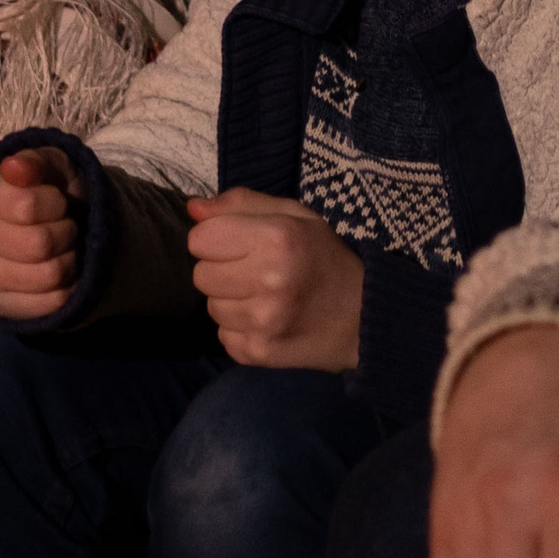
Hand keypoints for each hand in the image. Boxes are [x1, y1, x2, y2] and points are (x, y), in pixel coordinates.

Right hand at [0, 145, 82, 320]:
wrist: (50, 225)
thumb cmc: (49, 188)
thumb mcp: (50, 164)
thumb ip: (34, 161)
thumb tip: (15, 167)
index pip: (25, 206)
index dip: (55, 203)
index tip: (58, 200)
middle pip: (38, 244)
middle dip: (65, 232)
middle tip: (65, 226)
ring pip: (47, 276)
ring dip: (69, 260)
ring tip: (63, 249)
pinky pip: (46, 305)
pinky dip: (67, 289)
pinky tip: (61, 275)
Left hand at [184, 190, 364, 367]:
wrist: (365, 317)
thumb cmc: (325, 257)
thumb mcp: (294, 216)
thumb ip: (242, 204)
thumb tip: (193, 208)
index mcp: (276, 238)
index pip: (200, 239)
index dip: (216, 239)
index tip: (240, 244)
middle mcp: (268, 280)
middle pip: (200, 275)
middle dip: (222, 271)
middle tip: (255, 272)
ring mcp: (262, 321)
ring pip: (210, 308)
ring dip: (231, 302)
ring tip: (264, 297)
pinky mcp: (258, 353)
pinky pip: (223, 336)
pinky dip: (239, 329)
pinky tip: (267, 321)